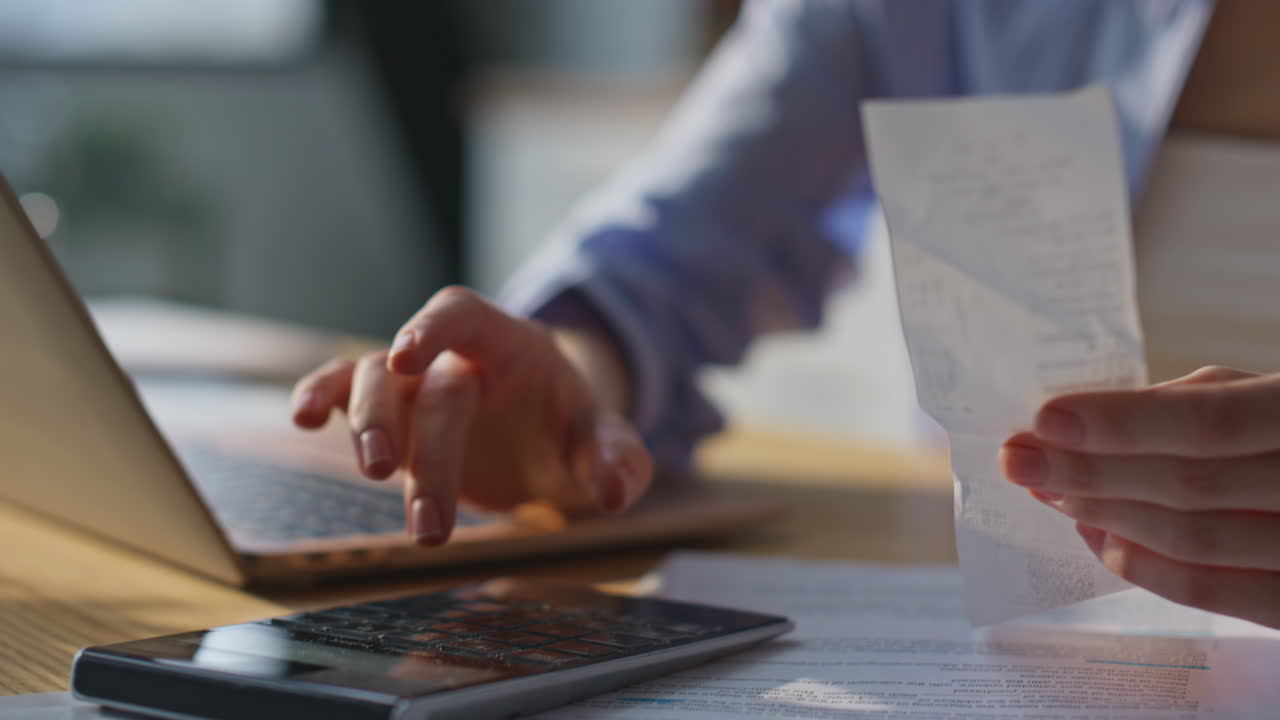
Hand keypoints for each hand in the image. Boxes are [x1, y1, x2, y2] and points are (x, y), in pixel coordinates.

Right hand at [289, 287, 651, 545]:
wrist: (548, 439)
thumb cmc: (572, 432)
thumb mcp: (605, 444)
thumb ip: (618, 459)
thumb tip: (616, 490)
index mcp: (509, 345)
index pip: (463, 316)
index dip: (432, 329)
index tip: (407, 355)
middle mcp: (454, 356)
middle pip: (421, 381)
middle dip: (422, 445)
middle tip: (427, 518)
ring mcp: (416, 382)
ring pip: (371, 382)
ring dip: (367, 428)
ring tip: (378, 477)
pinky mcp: (393, 413)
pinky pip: (344, 391)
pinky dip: (319, 397)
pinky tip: (301, 418)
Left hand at [999, 365, 1279, 628]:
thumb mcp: (1266, 394)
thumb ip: (1196, 402)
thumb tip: (1090, 419)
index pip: (1211, 421)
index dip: (1121, 423)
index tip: (1043, 421)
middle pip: (1191, 485)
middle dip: (1089, 472)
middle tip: (1019, 460)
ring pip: (1197, 541)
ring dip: (1106, 516)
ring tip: (1049, 494)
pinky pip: (1224, 595)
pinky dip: (1152, 570)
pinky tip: (1101, 543)